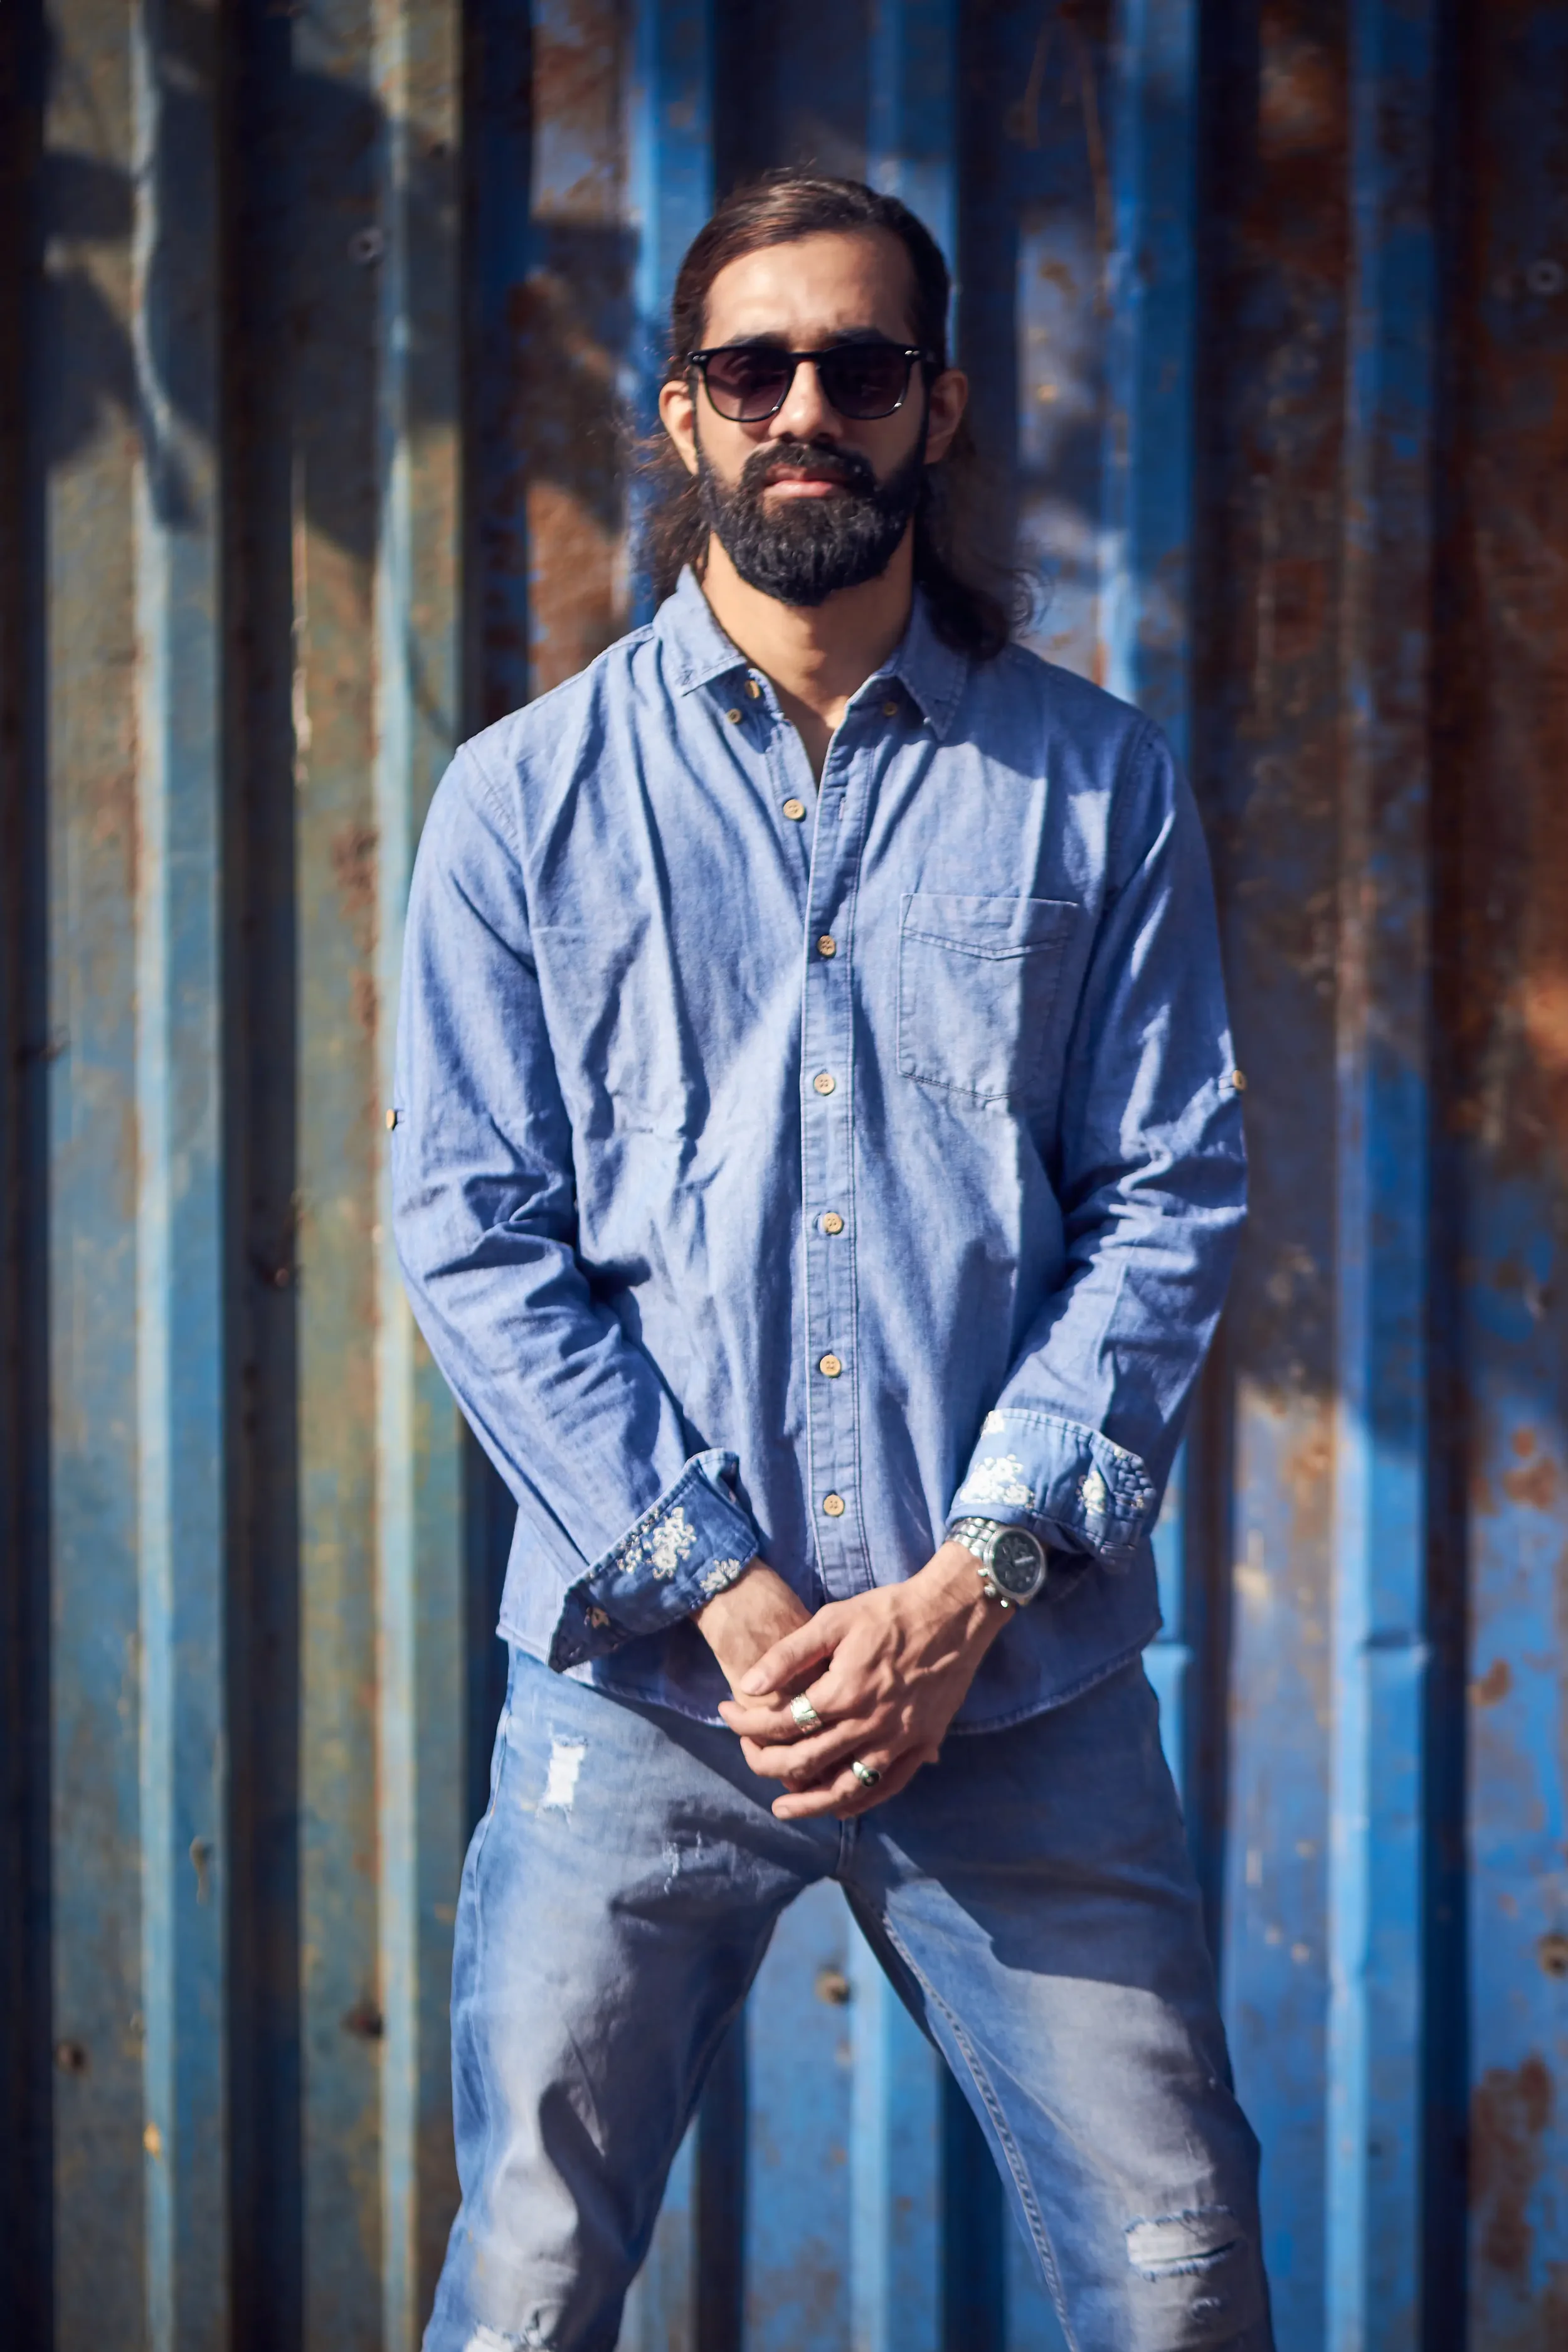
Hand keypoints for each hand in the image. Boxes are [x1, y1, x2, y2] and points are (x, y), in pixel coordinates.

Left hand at [716, 1541, 1008, 1818]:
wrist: (953, 1614)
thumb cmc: (889, 1611)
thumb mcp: (833, 1620)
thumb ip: (788, 1655)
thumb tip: (748, 1684)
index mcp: (843, 1692)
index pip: (781, 1723)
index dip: (746, 1722)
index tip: (727, 1712)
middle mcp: (868, 1724)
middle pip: (805, 1761)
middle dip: (765, 1761)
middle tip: (747, 1753)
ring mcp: (898, 1739)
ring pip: (845, 1788)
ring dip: (809, 1803)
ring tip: (782, 1807)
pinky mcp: (922, 1744)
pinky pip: (887, 1786)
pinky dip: (859, 1802)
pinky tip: (838, 1806)